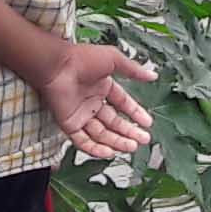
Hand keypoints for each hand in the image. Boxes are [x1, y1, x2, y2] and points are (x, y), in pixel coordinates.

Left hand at [29, 42, 157, 158]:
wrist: (58, 66)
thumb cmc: (83, 58)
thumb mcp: (114, 60)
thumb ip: (134, 70)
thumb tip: (153, 75)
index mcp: (103, 86)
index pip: (123, 104)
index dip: (135, 114)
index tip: (147, 123)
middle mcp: (92, 102)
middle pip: (114, 122)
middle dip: (129, 132)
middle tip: (143, 139)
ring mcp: (81, 114)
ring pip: (101, 134)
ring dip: (117, 142)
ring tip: (132, 147)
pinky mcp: (69, 124)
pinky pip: (83, 141)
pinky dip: (95, 149)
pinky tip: (109, 153)